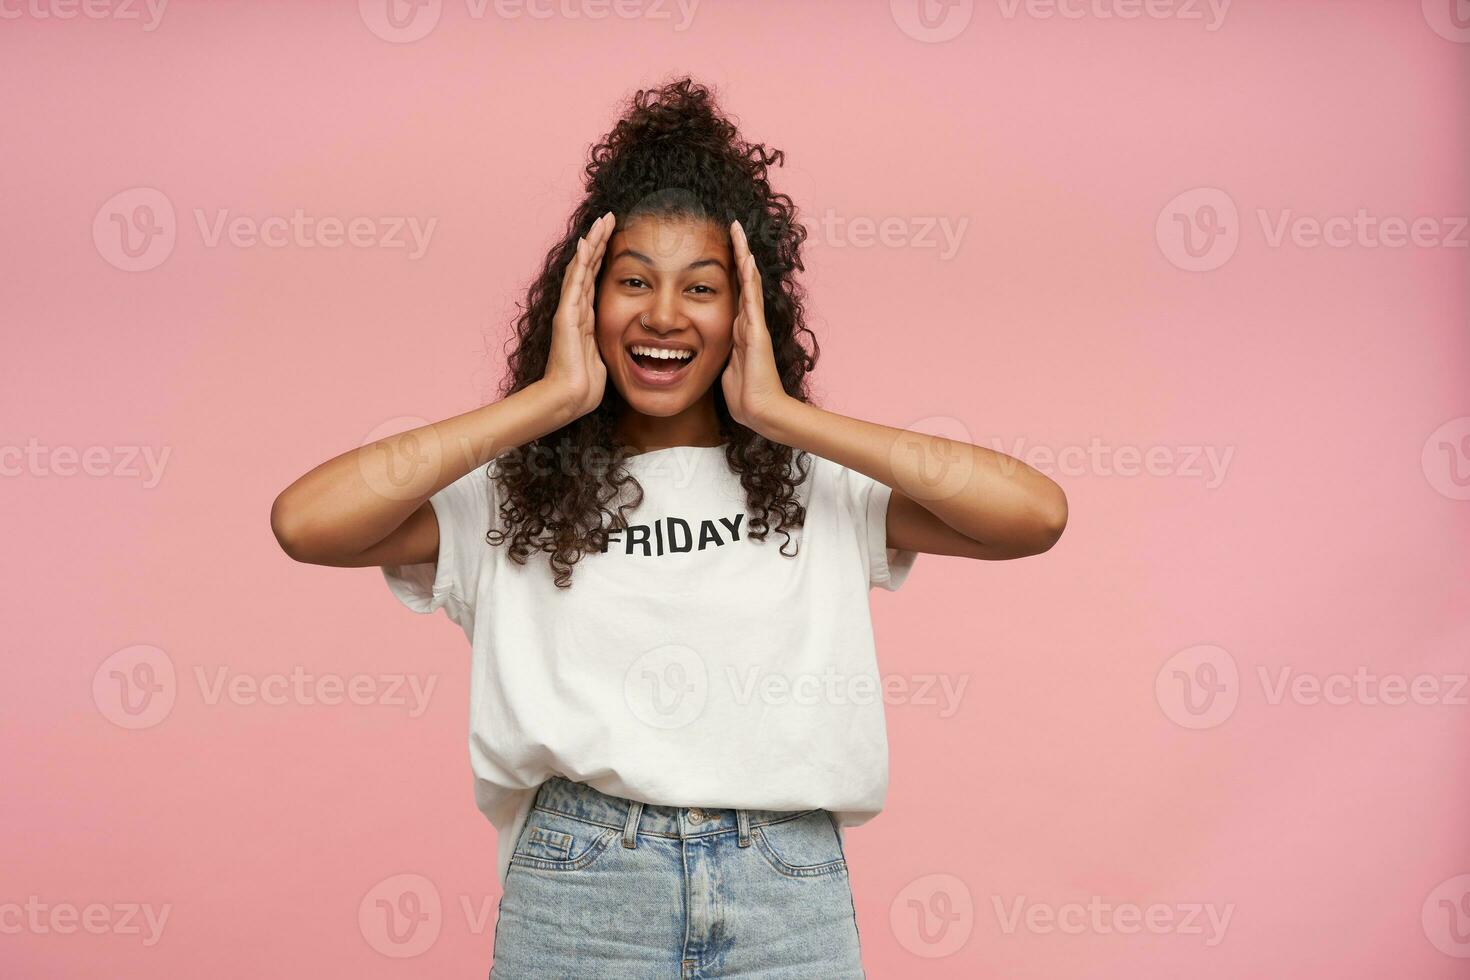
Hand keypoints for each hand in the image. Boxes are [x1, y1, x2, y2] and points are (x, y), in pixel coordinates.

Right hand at [542, 212, 614, 421]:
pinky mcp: (567, 316)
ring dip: (592, 243)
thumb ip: (608, 345)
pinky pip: (575, 283)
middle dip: (599, 241)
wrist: (568, 398)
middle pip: (587, 266)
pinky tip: (586, 243)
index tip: (617, 235)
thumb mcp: (604, 359)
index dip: (604, 256)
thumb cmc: (584, 386)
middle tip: (610, 217)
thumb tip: (625, 345)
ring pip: (581, 268)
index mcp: (586, 318)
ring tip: (601, 221)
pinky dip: (581, 262)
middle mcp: (576, 309)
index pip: (595, 278)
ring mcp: (569, 310)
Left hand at [721, 220, 789, 433]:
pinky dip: (748, 278)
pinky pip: (751, 300)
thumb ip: (721, 354)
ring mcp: (754, 326)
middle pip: (742, 280)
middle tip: (732, 227)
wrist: (760, 411)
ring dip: (743, 257)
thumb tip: (706, 349)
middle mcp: (748, 322)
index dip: (728, 270)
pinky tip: (746, 259)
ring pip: (748, 283)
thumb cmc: (744, 396)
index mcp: (739, 330)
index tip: (720, 248)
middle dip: (737, 254)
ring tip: (738, 232)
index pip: (733, 292)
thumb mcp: (725, 368)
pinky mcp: (757, 333)